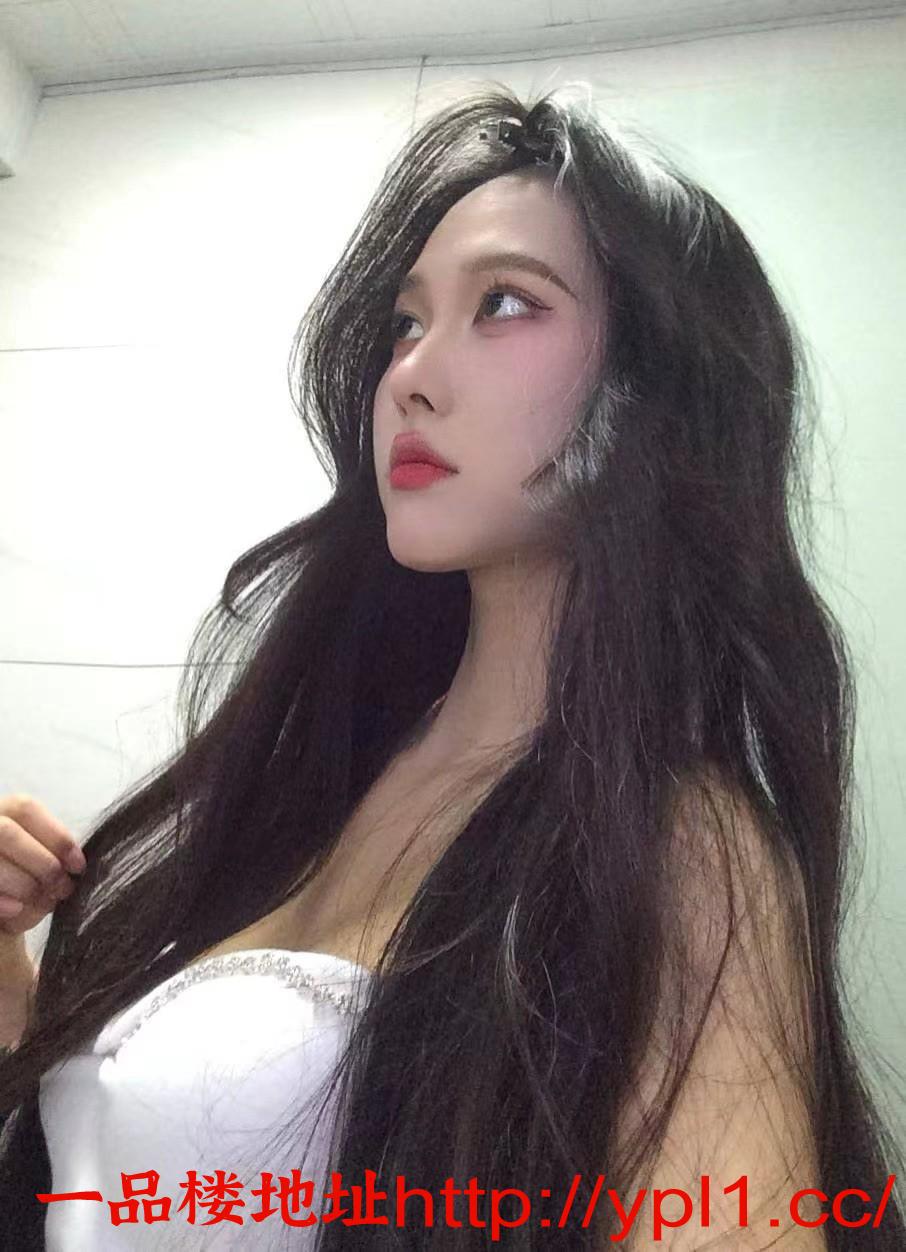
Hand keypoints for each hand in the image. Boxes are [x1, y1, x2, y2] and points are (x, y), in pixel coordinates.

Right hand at [0, 794, 86, 939]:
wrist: (1, 912)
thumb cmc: (22, 880)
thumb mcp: (38, 863)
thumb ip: (52, 854)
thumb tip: (73, 865)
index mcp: (0, 811)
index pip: (25, 809)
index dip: (55, 835)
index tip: (78, 865)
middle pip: (6, 831)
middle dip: (41, 862)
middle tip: (63, 887)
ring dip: (24, 883)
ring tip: (44, 900)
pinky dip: (1, 899)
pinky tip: (16, 909)